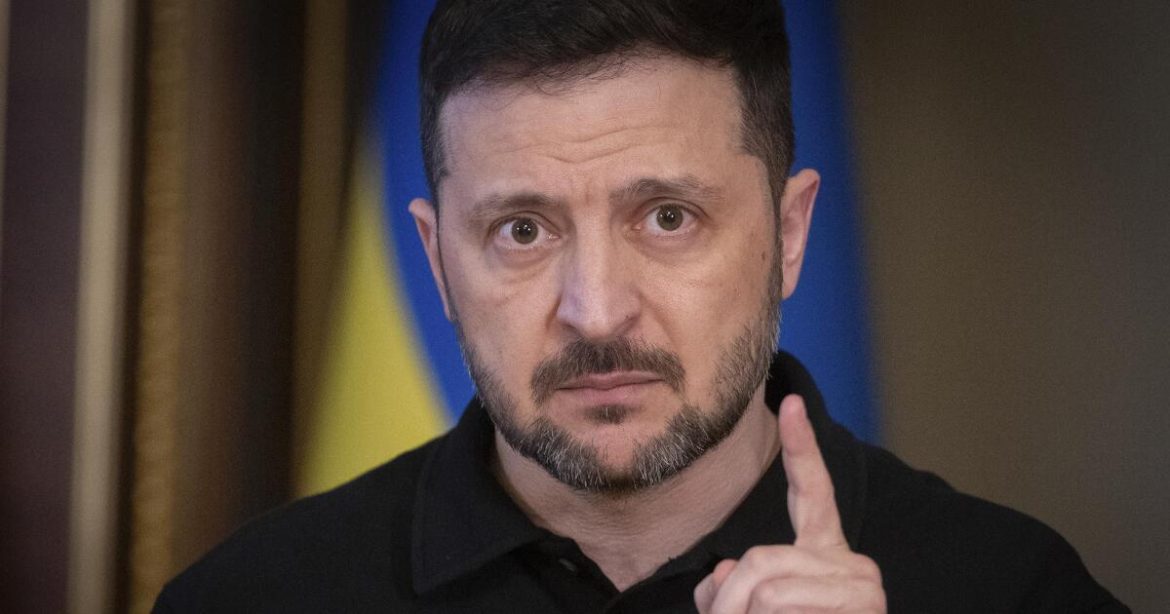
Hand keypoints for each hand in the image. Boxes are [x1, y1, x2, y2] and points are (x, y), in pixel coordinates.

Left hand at [693, 394, 885, 612]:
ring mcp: (863, 589)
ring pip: (767, 588)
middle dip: (729, 604)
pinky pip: (782, 607)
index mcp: (825, 556)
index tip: (790, 400)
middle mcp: (851, 565)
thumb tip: (721, 574)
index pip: (813, 493)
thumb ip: (728, 590)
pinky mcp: (864, 607)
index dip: (802, 448)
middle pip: (758, 560)